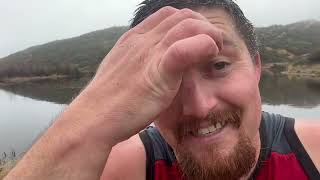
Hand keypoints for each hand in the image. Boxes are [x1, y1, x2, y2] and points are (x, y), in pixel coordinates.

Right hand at [78, 6, 222, 144]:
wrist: (93, 119)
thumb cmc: (108, 101)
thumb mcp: (121, 72)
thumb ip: (138, 63)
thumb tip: (150, 64)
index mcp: (134, 40)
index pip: (167, 15)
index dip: (188, 22)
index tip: (198, 38)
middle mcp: (142, 41)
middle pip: (182, 16)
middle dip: (203, 25)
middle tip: (212, 43)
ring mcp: (149, 54)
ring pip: (188, 25)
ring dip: (209, 34)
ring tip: (215, 49)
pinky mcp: (158, 72)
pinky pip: (185, 49)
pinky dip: (203, 46)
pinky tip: (210, 54)